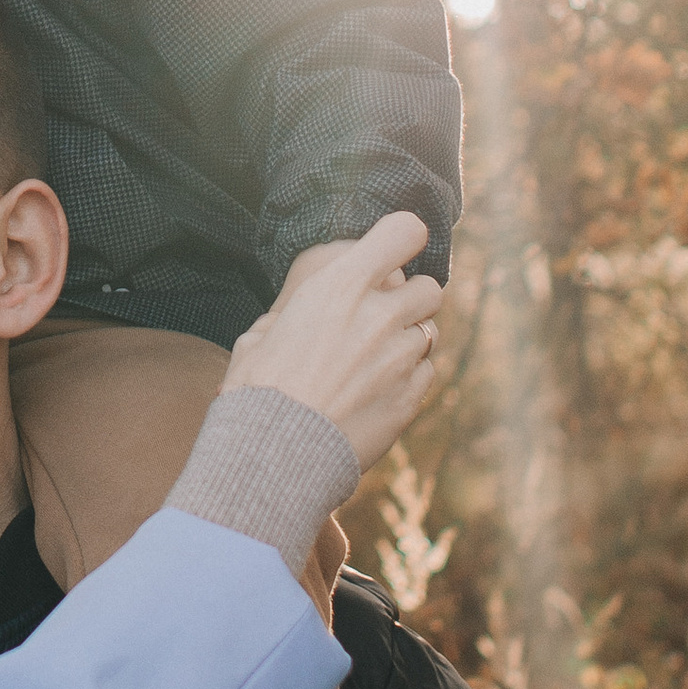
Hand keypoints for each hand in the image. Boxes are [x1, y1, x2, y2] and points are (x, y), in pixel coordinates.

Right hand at [227, 212, 440, 473]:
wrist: (275, 456)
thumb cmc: (257, 392)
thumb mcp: (261, 335)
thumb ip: (297, 314)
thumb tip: (301, 318)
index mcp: (340, 287)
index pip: (404, 232)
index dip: (403, 237)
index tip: (394, 250)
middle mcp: (380, 315)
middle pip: (429, 287)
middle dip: (410, 298)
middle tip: (381, 316)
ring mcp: (401, 358)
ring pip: (430, 332)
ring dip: (408, 339)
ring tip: (373, 360)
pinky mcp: (410, 397)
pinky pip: (425, 372)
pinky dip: (408, 377)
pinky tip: (375, 391)